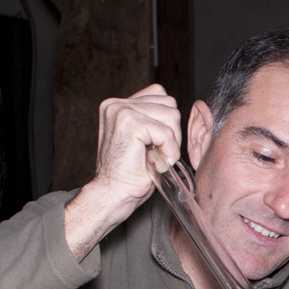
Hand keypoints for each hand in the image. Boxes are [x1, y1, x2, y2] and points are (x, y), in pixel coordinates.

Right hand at [65, 84, 182, 259]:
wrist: (114, 194)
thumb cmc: (130, 173)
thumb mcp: (143, 140)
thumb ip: (153, 119)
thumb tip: (174, 111)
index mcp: (118, 105)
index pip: (160, 94)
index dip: (167, 121)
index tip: (156, 143)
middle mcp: (116, 104)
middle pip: (169, 103)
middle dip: (172, 131)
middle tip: (157, 153)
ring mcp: (122, 112)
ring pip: (171, 115)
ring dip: (171, 141)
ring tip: (156, 157)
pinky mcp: (130, 125)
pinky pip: (166, 132)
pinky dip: (169, 150)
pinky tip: (157, 162)